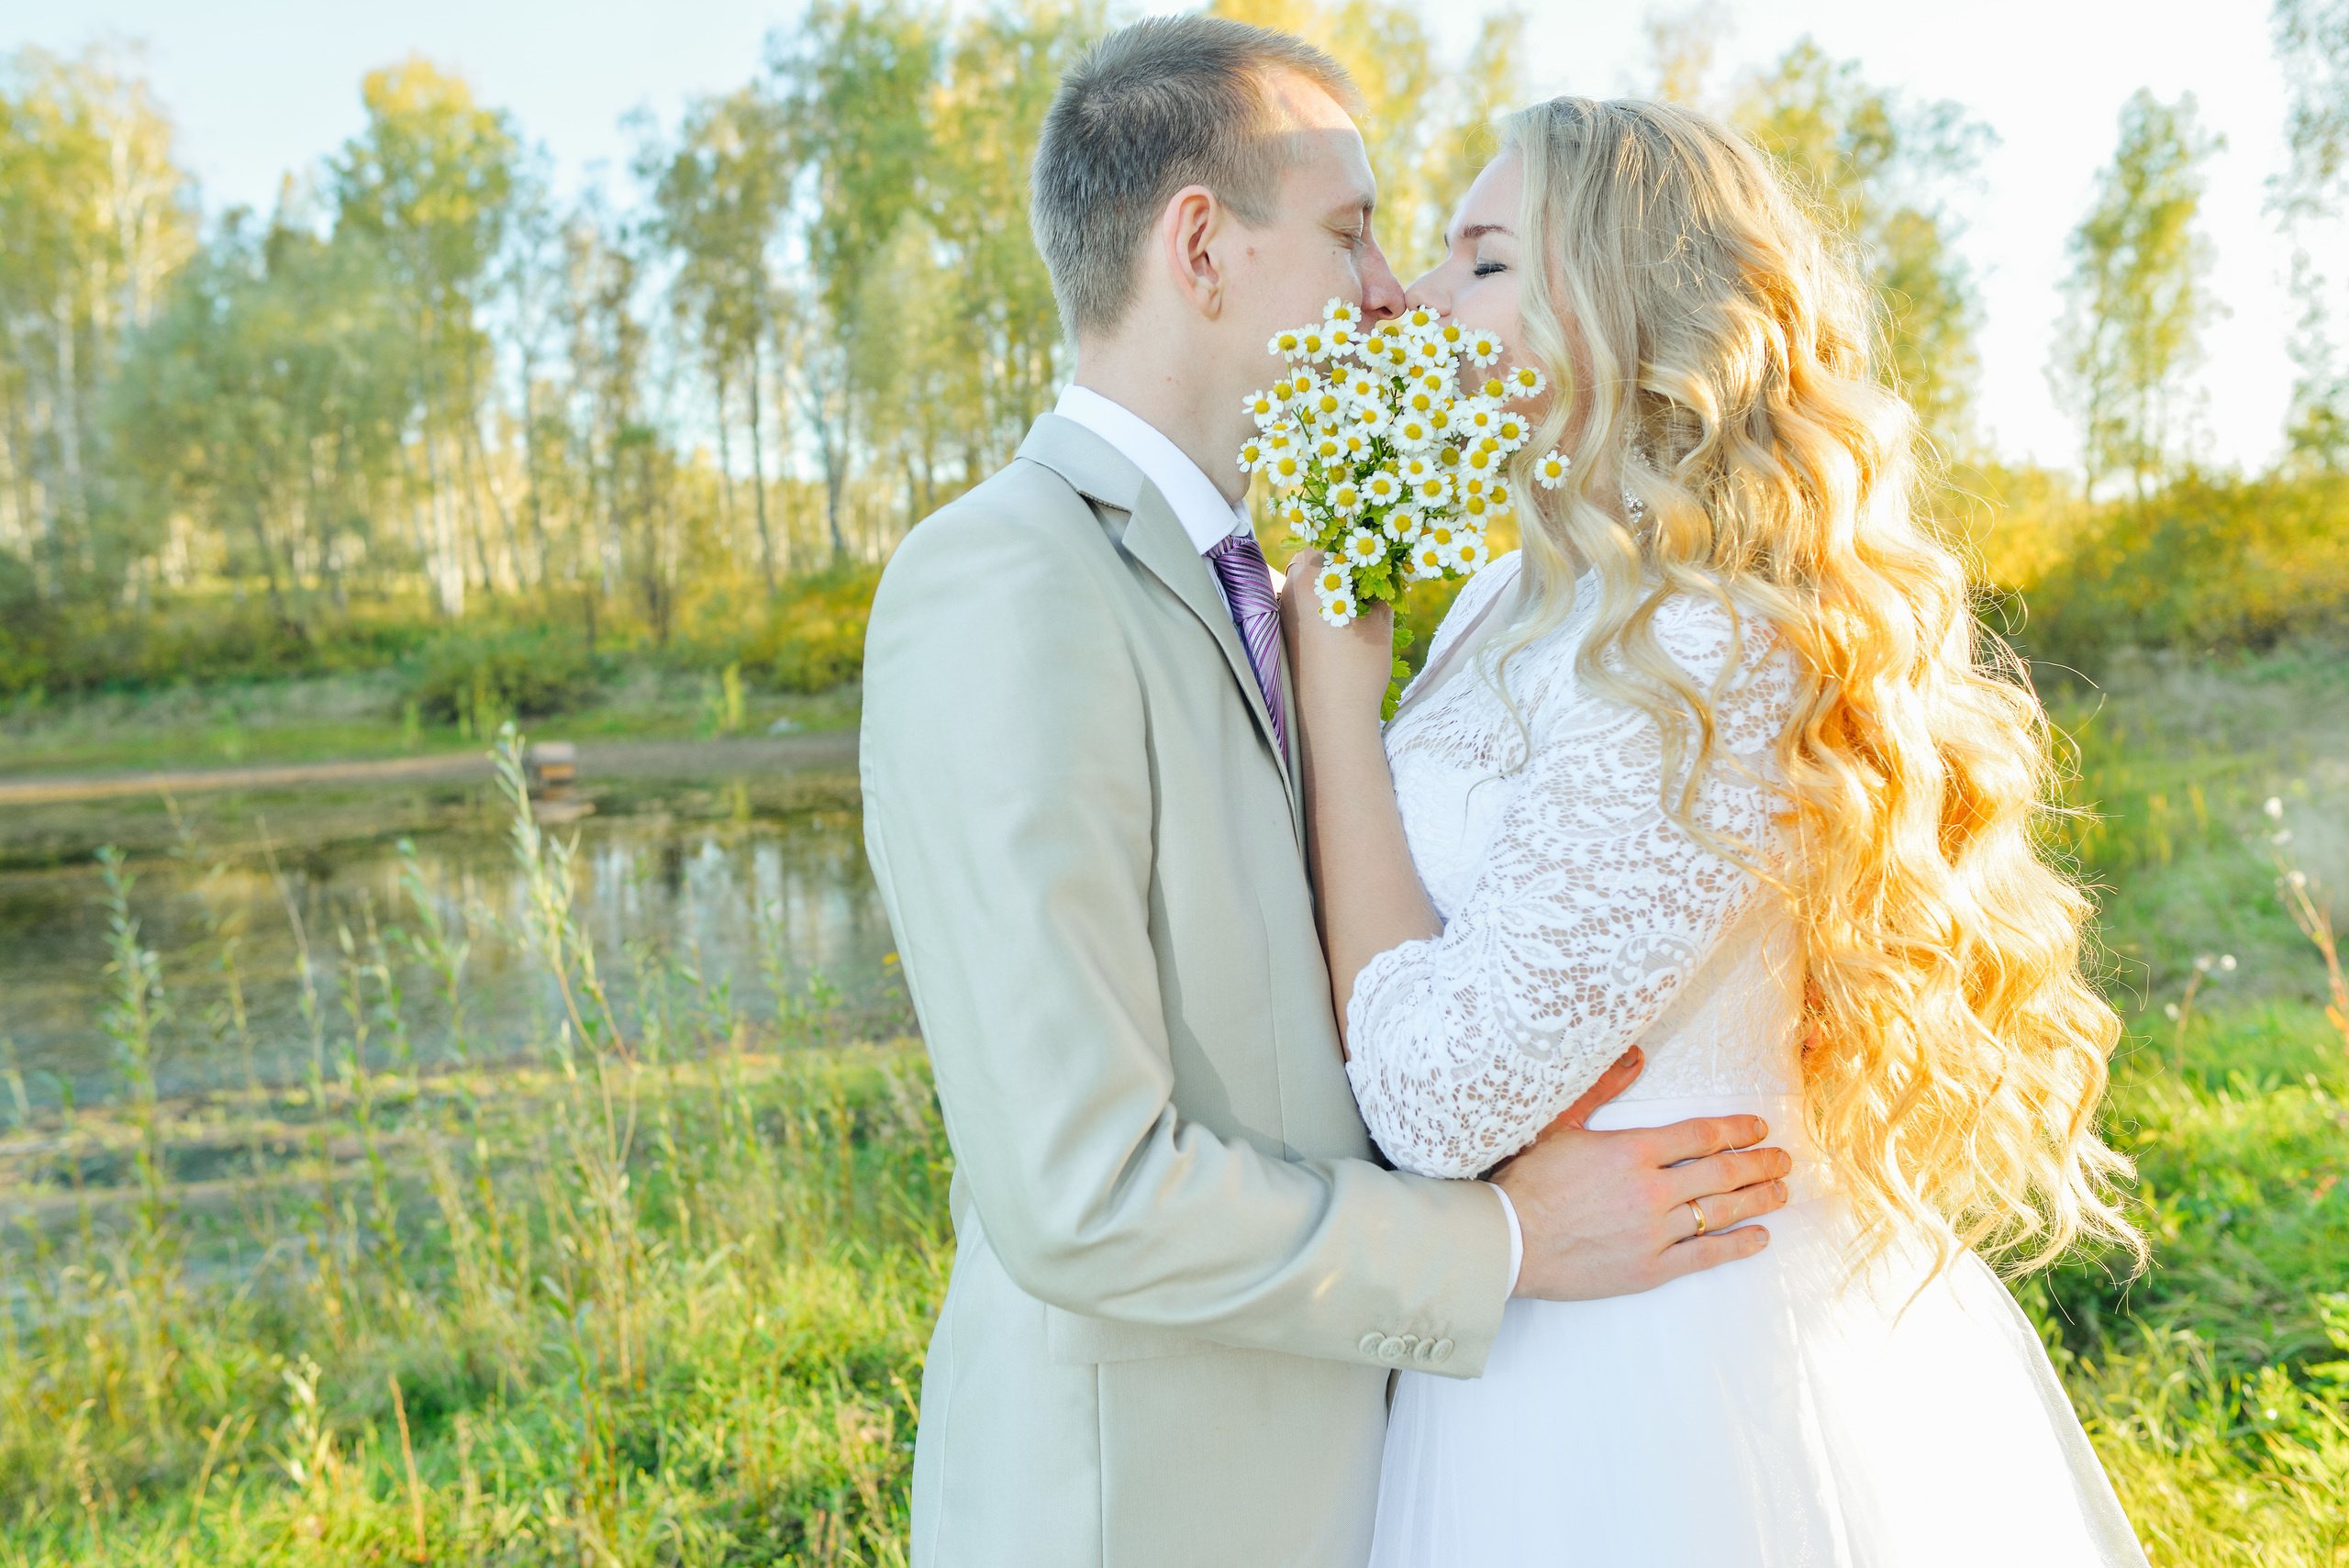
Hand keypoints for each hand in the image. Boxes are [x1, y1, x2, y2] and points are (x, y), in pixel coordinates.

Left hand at [1280, 549, 1395, 725]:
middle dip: (1340, 561)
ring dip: (1330, 583)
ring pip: (1308, 583)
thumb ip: (1379, 587)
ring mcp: (1281, 613)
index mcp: (1311, 577)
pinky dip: (1321, 604)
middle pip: (1315, 559)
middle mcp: (1289, 590)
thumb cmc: (1359, 667)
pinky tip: (1343, 621)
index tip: (1374, 547)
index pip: (1331, 539)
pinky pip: (1302, 606)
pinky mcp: (1282, 634)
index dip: (1355, 540)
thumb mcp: (1379, 621)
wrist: (1333, 717)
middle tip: (1369, 572)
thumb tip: (1382, 571)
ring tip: (1359, 599)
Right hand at [1492, 1046, 1792, 1298]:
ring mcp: (1654, 1232)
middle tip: (1782, 1160)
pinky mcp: (1650, 1268)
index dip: (1736, 1130)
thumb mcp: (1560, 1124)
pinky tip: (1759, 1237)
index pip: (1701, 1135)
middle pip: (1722, 1173)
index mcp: (1632, 1150)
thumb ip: (1602, 1088)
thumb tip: (1635, 1055)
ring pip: (1721, 1212)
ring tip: (1780, 1192)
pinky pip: (1705, 1255)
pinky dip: (1738, 1245)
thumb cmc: (1528, 1181)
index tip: (1757, 1129)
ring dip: (1758, 1200)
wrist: (1508, 1239)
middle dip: (1759, 1164)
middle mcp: (1651, 1190)